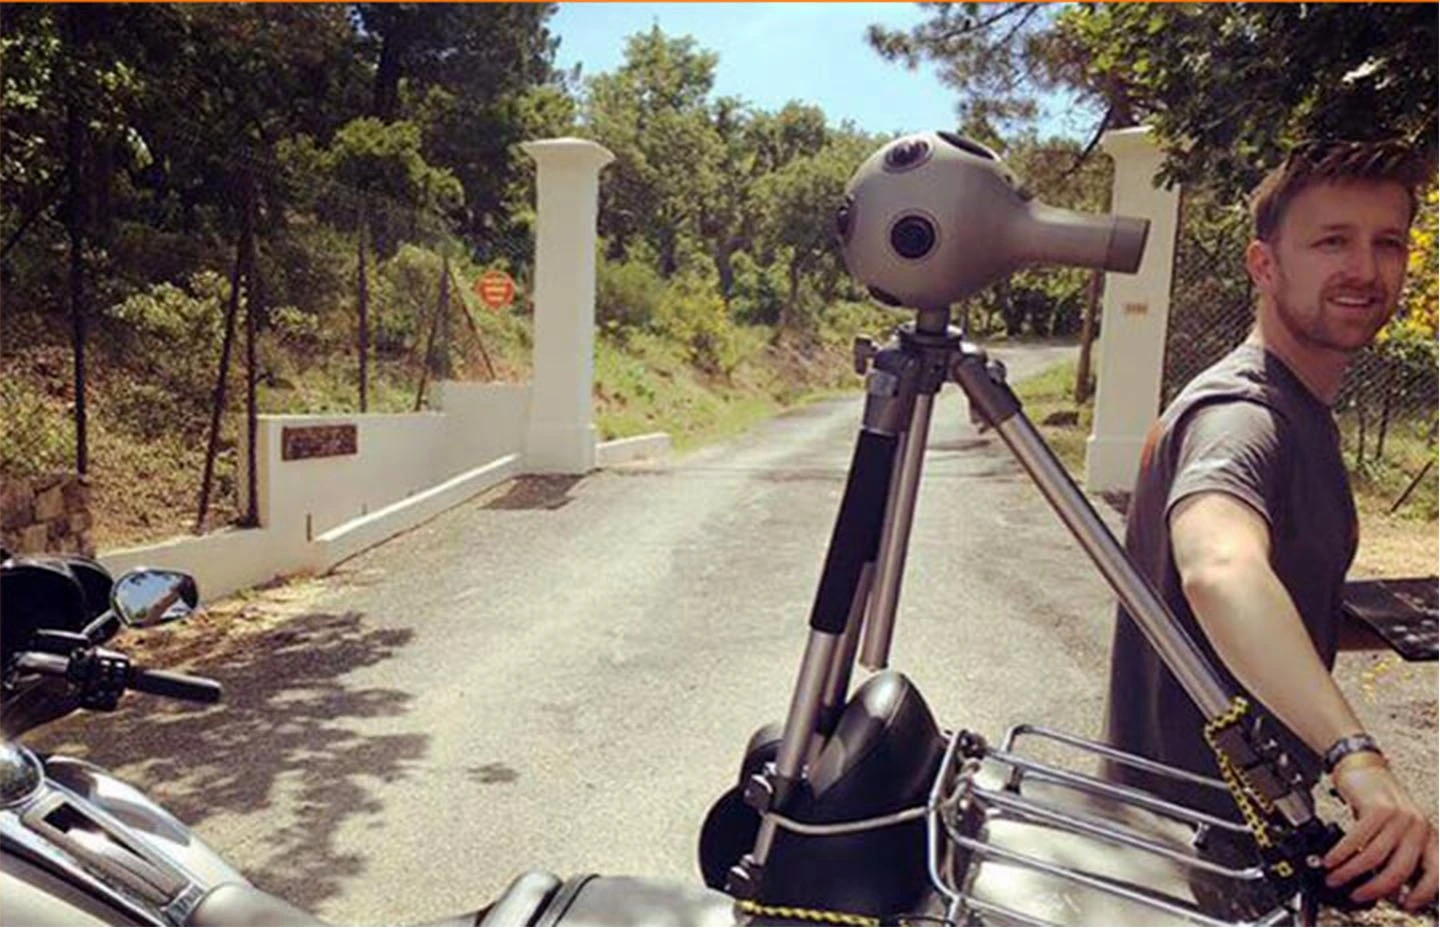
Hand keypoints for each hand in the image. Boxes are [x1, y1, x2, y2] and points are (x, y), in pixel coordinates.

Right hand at [1323, 756, 1437, 911]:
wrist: (1362, 765)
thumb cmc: (1377, 798)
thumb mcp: (1397, 827)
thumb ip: (1398, 852)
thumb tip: (1388, 886)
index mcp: (1427, 834)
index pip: (1435, 873)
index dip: (1421, 894)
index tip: (1404, 905)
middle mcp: (1417, 825)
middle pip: (1399, 869)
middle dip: (1375, 888)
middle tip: (1358, 895)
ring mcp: (1399, 816)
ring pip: (1374, 856)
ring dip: (1350, 872)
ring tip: (1336, 878)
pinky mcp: (1377, 808)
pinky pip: (1357, 840)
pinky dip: (1341, 854)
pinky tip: (1331, 860)